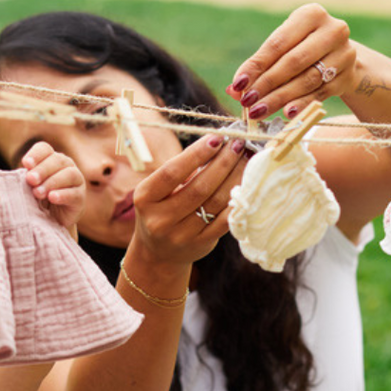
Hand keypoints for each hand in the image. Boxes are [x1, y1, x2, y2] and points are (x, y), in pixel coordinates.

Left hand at [21, 141, 85, 230]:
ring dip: (52, 182)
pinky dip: (63, 194)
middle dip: (42, 169)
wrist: (52, 220)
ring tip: (38, 193)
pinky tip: (52, 197)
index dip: (36, 154)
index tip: (25, 164)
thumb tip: (18, 175)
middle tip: (30, 180)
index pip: (44, 149)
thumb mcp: (29, 186)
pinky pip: (74, 193)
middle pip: (57, 160)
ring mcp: (76, 180)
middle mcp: (66, 166)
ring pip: (69, 174)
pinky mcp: (80, 197)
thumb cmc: (38, 198)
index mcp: (51, 159)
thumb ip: (26, 179)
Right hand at [131, 133, 248, 265]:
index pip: (172, 172)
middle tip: (238, 144)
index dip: (196, 154)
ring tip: (246, 160)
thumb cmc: (161, 209)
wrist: (158, 253)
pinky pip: (225, 220)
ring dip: (234, 178)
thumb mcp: (158, 190)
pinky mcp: (201, 244)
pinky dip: (237, 201)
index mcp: (145, 198)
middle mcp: (160, 219)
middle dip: (222, 163)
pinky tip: (246, 185)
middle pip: (198, 187)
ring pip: (215, 202)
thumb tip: (218, 144)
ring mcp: (181, 235)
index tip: (216, 138)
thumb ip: (183, 171)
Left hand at [226, 3, 357, 120]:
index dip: (256, 66)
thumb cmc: (301, 48)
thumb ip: (259, 65)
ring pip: (306, 80)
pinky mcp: (347, 76)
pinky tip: (286, 114)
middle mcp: (332, 30)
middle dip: (267, 84)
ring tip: (259, 111)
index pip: (278, 43)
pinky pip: (319, 94)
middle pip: (293, 62)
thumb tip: (234, 89)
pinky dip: (300, 105)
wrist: (339, 56)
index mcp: (311, 14)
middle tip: (247, 102)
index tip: (238, 84)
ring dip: (280, 98)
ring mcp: (344, 54)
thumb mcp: (282, 48)